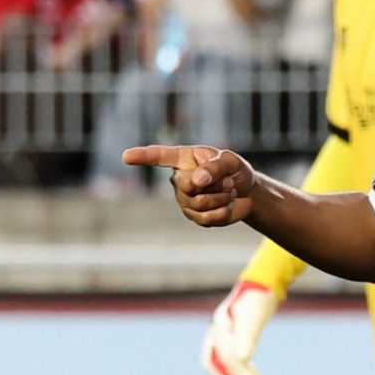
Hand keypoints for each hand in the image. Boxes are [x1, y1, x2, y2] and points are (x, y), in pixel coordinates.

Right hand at [122, 145, 256, 225]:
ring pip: (198, 203)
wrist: (248, 193)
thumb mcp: (231, 161)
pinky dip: (223, 211)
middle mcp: (180, 179)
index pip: (160, 156)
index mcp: (184, 158)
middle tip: (228, 181)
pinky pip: (206, 218)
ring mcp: (185, 200)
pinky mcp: (195, 216)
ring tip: (229, 191)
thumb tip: (196, 180)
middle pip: (186, 186)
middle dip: (214, 185)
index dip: (143, 156)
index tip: (126, 156)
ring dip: (222, 197)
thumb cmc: (236, 170)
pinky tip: (227, 205)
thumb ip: (215, 167)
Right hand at [201, 280, 275, 374]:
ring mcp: (221, 331)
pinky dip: (238, 367)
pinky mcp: (230, 334)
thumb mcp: (254, 316)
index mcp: (219, 326)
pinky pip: (227, 355)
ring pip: (220, 361)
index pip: (224, 357)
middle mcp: (216, 330)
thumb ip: (246, 336)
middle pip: (215, 362)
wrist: (263, 281)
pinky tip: (252, 371)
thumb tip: (242, 359)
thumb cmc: (259, 297)